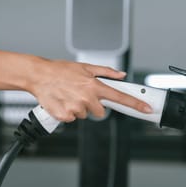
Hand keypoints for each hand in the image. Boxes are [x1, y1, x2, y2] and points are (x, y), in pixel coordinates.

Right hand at [28, 60, 151, 122]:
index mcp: (94, 85)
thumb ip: (106, 72)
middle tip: (82, 95)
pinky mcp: (65, 115)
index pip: (120, 97)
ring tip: (69, 96)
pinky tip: (63, 102)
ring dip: (79, 108)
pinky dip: (68, 113)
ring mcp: (76, 108)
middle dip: (94, 106)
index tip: (146, 109)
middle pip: (101, 112)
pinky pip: (72, 119)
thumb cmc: (60, 70)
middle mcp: (87, 98)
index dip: (135, 104)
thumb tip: (121, 75)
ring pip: (85, 115)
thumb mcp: (85, 67)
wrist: (39, 75)